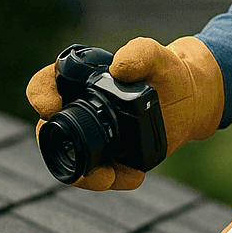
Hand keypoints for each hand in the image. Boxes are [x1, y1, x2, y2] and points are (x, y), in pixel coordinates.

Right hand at [26, 35, 224, 191]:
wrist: (190, 100)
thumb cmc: (166, 72)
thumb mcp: (156, 56)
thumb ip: (139, 53)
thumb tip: (118, 69)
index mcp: (81, 81)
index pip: (45, 85)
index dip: (40, 95)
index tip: (51, 108)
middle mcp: (80, 110)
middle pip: (50, 132)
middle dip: (60, 151)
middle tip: (81, 160)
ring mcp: (94, 136)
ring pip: (74, 160)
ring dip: (86, 176)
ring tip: (110, 178)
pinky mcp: (112, 156)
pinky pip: (102, 173)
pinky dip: (115, 179)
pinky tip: (135, 175)